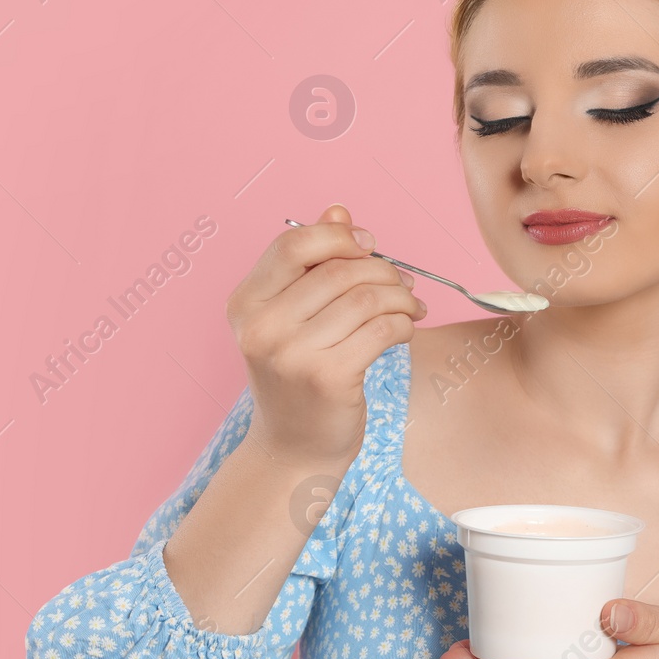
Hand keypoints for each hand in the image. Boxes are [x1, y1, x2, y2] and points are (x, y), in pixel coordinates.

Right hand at [228, 203, 427, 466]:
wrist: (294, 448)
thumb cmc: (298, 376)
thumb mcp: (292, 317)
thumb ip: (312, 263)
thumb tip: (339, 210)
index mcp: (246, 302)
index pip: (294, 244)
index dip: (339, 236)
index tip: (369, 245)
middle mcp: (262, 326)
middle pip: (339, 270)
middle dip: (383, 270)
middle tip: (404, 281)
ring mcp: (292, 354)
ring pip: (366, 299)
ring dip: (401, 297)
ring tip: (411, 306)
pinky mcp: (327, 378)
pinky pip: (381, 330)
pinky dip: (403, 324)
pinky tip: (405, 329)